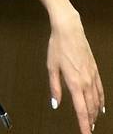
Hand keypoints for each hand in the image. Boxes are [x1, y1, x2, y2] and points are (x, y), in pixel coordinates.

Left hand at [47, 14, 104, 133]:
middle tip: (87, 129)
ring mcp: (92, 76)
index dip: (84, 125)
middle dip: (89, 120)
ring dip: (95, 113)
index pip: (81, 110)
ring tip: (93, 121)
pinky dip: (101, 100)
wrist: (69, 29)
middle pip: (90, 108)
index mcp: (74, 83)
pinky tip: (101, 106)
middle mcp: (85, 82)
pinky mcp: (95, 70)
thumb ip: (54, 88)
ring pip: (96, 100)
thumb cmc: (58, 46)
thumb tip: (55, 103)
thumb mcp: (51, 67)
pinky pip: (100, 89)